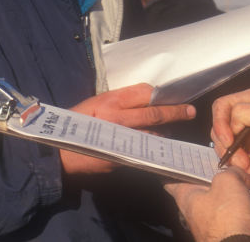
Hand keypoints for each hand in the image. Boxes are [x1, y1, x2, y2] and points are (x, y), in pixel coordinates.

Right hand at [60, 83, 195, 173]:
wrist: (59, 152)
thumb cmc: (74, 123)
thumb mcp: (94, 103)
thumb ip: (117, 101)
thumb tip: (143, 99)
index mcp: (110, 101)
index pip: (145, 93)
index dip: (162, 94)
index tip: (173, 94)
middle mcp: (119, 118)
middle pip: (155, 113)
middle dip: (176, 112)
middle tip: (191, 111)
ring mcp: (122, 140)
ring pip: (154, 134)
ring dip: (165, 131)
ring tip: (171, 129)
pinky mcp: (122, 157)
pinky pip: (144, 150)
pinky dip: (153, 146)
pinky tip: (158, 145)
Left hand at [164, 167, 249, 241]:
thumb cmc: (226, 217)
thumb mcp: (228, 182)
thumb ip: (233, 172)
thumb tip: (242, 176)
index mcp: (188, 196)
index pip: (172, 181)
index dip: (173, 169)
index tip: (175, 161)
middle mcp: (200, 211)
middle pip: (209, 189)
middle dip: (224, 177)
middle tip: (236, 165)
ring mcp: (219, 225)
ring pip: (233, 202)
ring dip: (247, 193)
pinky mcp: (237, 234)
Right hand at [211, 87, 249, 187]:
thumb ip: (245, 112)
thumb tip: (230, 125)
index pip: (222, 106)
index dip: (220, 123)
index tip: (228, 140)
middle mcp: (249, 116)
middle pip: (220, 129)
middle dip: (228, 146)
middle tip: (243, 159)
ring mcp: (249, 137)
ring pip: (226, 147)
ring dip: (238, 159)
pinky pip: (237, 160)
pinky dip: (247, 166)